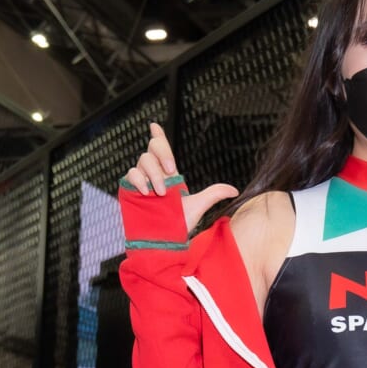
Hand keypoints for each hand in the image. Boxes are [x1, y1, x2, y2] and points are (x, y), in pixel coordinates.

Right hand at [123, 121, 238, 234]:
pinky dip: (139, 179)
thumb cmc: (178, 226)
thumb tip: (235, 190)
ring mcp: (142, 181)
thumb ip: (214, 194)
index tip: (155, 125)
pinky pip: (131, 174)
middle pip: (152, 148)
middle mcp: (154, 174)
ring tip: (161, 193)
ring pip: (143, 160)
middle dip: (162, 153)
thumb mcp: (198, 207)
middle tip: (171, 171)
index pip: (161, 149)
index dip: (158, 135)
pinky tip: (147, 192)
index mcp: (168, 174)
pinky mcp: (131, 190)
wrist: (163, 242)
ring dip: (154, 174)